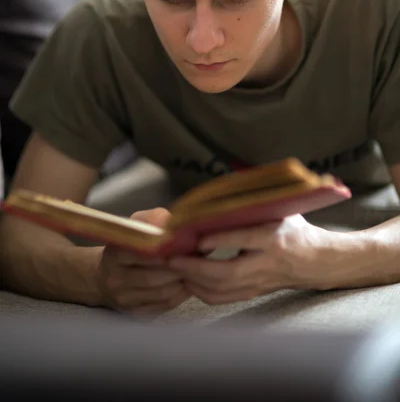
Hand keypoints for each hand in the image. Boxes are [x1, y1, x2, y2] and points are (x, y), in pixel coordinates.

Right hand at [97, 207, 190, 315]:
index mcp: (114, 254)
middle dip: (177, 268)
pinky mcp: (135, 314)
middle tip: (195, 259)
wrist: (103, 277)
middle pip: (152, 277)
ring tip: (194, 270)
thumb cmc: (128, 245)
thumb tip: (177, 223)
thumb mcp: (136, 224)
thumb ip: (155, 219)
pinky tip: (188, 283)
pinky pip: (163, 306)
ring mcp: (125, 299)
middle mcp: (116, 279)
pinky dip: (180, 295)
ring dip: (181, 282)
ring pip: (161, 293)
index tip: (182, 245)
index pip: (141, 255)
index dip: (164, 251)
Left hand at [168, 214, 334, 304]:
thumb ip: (255, 204)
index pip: (245, 239)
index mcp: (275, 238)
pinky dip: (202, 292)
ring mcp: (260, 281)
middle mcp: (267, 263)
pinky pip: (224, 298)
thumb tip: (223, 192)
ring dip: (195, 281)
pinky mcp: (254, 293)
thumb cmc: (296, 230)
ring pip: (223, 289)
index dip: (220, 240)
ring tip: (175, 268)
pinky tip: (189, 280)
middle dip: (196, 267)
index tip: (198, 237)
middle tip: (173, 258)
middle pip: (229, 272)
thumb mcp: (282, 211)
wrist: (318, 261)